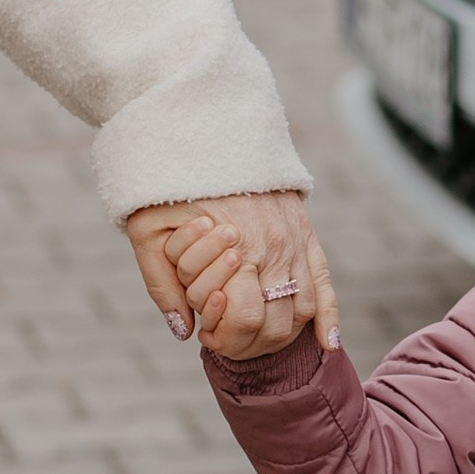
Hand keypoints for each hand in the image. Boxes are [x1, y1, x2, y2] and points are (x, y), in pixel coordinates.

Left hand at [126, 191, 338, 354]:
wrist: (202, 130)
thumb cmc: (168, 184)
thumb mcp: (147, 233)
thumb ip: (162, 285)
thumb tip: (183, 332)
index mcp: (237, 249)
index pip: (245, 320)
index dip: (226, 340)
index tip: (208, 338)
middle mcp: (273, 248)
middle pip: (277, 323)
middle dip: (252, 343)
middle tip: (230, 342)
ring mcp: (294, 240)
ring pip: (303, 308)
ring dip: (284, 334)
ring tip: (260, 339)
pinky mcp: (304, 231)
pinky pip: (324, 280)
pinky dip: (328, 315)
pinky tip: (327, 341)